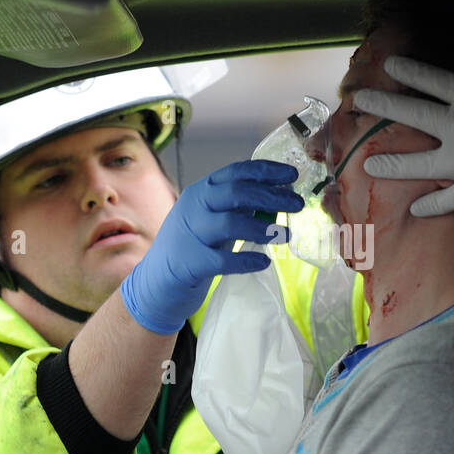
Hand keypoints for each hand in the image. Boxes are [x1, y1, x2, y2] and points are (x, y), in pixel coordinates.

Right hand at [120, 160, 302, 333]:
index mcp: (201, 190)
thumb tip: (279, 198)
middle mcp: (194, 206)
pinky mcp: (189, 262)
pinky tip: (264, 262)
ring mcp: (190, 234)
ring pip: (230, 224)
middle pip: (236, 193)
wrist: (155, 282)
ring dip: (262, 229)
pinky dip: (246, 261)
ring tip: (285, 236)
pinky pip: (222, 260)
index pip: (236, 172)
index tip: (292, 175)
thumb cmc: (192, 247)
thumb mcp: (212, 218)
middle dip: (271, 197)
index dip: (266, 171)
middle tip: (298, 204)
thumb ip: (238, 207)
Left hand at [355, 20, 453, 216]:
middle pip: (415, 114)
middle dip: (385, 106)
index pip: (437, 81)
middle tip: (359, 101)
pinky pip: (445, 200)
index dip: (412, 71)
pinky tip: (415, 209)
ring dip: (392, 164)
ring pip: (418, 163)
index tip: (389, 65)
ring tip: (367, 165)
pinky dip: (431, 205)